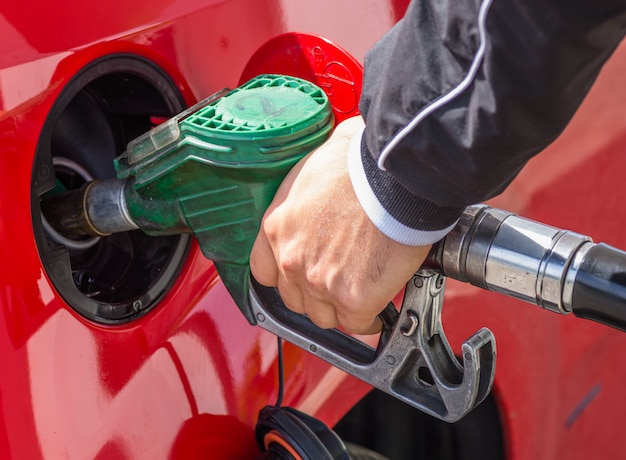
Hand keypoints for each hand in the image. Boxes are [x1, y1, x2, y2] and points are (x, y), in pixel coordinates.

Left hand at [250, 116, 431, 333]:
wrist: (394, 178)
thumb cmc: (361, 163)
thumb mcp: (319, 160)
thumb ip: (314, 180)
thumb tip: (333, 159)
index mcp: (277, 226)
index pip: (264, 270)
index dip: (284, 276)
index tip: (299, 274)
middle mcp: (291, 259)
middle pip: (294, 297)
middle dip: (313, 294)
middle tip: (336, 283)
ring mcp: (319, 282)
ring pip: (322, 315)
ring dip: (338, 309)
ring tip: (356, 297)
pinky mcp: (352, 298)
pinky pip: (356, 323)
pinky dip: (367, 318)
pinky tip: (377, 308)